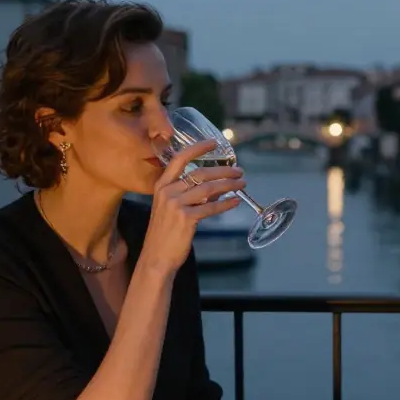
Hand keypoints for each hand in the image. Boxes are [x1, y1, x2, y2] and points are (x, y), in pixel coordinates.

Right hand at [142, 139, 246, 272]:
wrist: (157, 257)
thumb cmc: (165, 234)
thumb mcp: (171, 209)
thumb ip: (189, 195)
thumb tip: (215, 188)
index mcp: (161, 186)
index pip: (180, 159)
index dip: (198, 148)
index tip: (214, 143)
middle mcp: (167, 192)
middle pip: (200, 173)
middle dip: (223, 170)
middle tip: (239, 171)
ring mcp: (176, 204)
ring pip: (208, 189)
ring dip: (229, 185)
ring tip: (242, 185)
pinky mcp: (186, 218)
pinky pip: (211, 207)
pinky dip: (226, 203)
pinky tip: (235, 202)